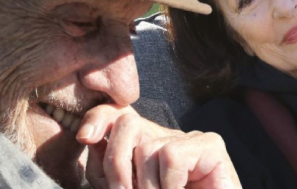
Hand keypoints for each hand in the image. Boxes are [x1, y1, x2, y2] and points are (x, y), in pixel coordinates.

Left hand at [76, 104, 241, 188]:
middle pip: (127, 123)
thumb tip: (89, 138)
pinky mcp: (211, 145)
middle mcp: (167, 137)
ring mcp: (190, 139)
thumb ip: (107, 172)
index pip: (116, 115)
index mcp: (145, 147)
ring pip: (147, 148)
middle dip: (116, 162)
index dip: (98, 119)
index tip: (85, 138)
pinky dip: (170, 185)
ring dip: (148, 188)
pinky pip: (171, 155)